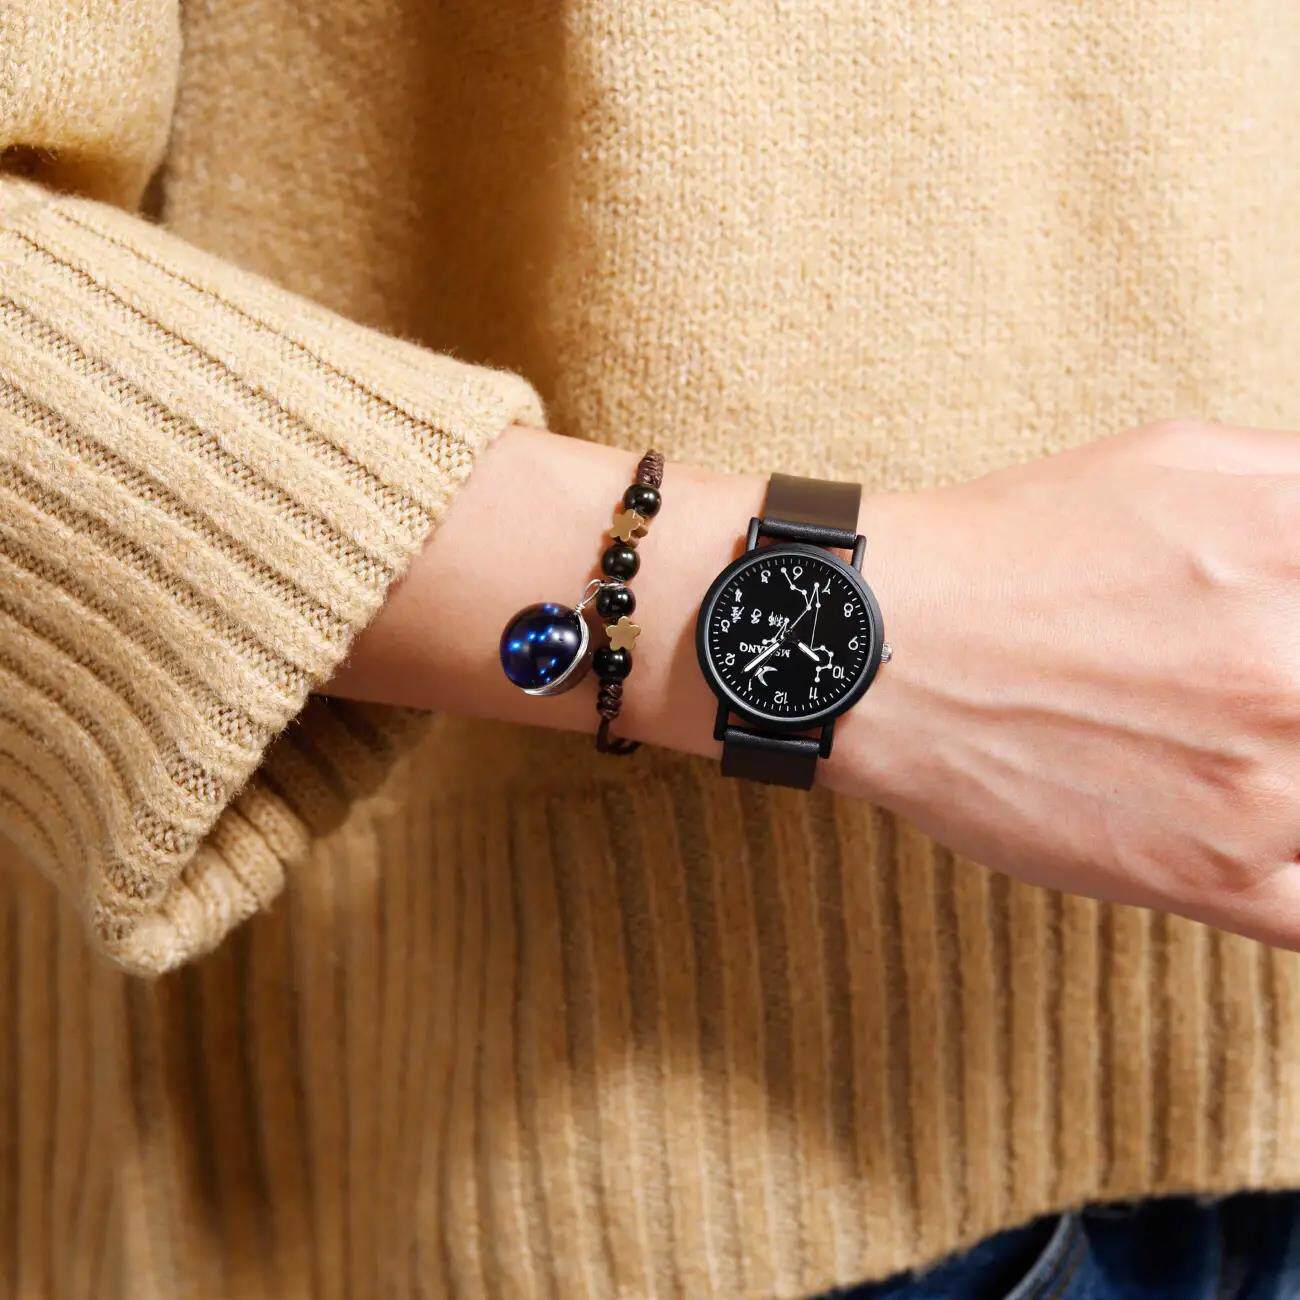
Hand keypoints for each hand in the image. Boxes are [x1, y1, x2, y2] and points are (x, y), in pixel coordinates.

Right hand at [841, 421, 1299, 948]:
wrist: (882, 649)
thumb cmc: (1016, 546)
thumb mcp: (1182, 459)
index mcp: (1296, 547)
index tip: (1286, 648)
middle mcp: (1294, 671)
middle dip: (1294, 701)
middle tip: (1242, 698)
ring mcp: (1266, 788)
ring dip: (1298, 776)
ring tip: (1226, 752)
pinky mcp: (1217, 881)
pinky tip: (1269, 840)